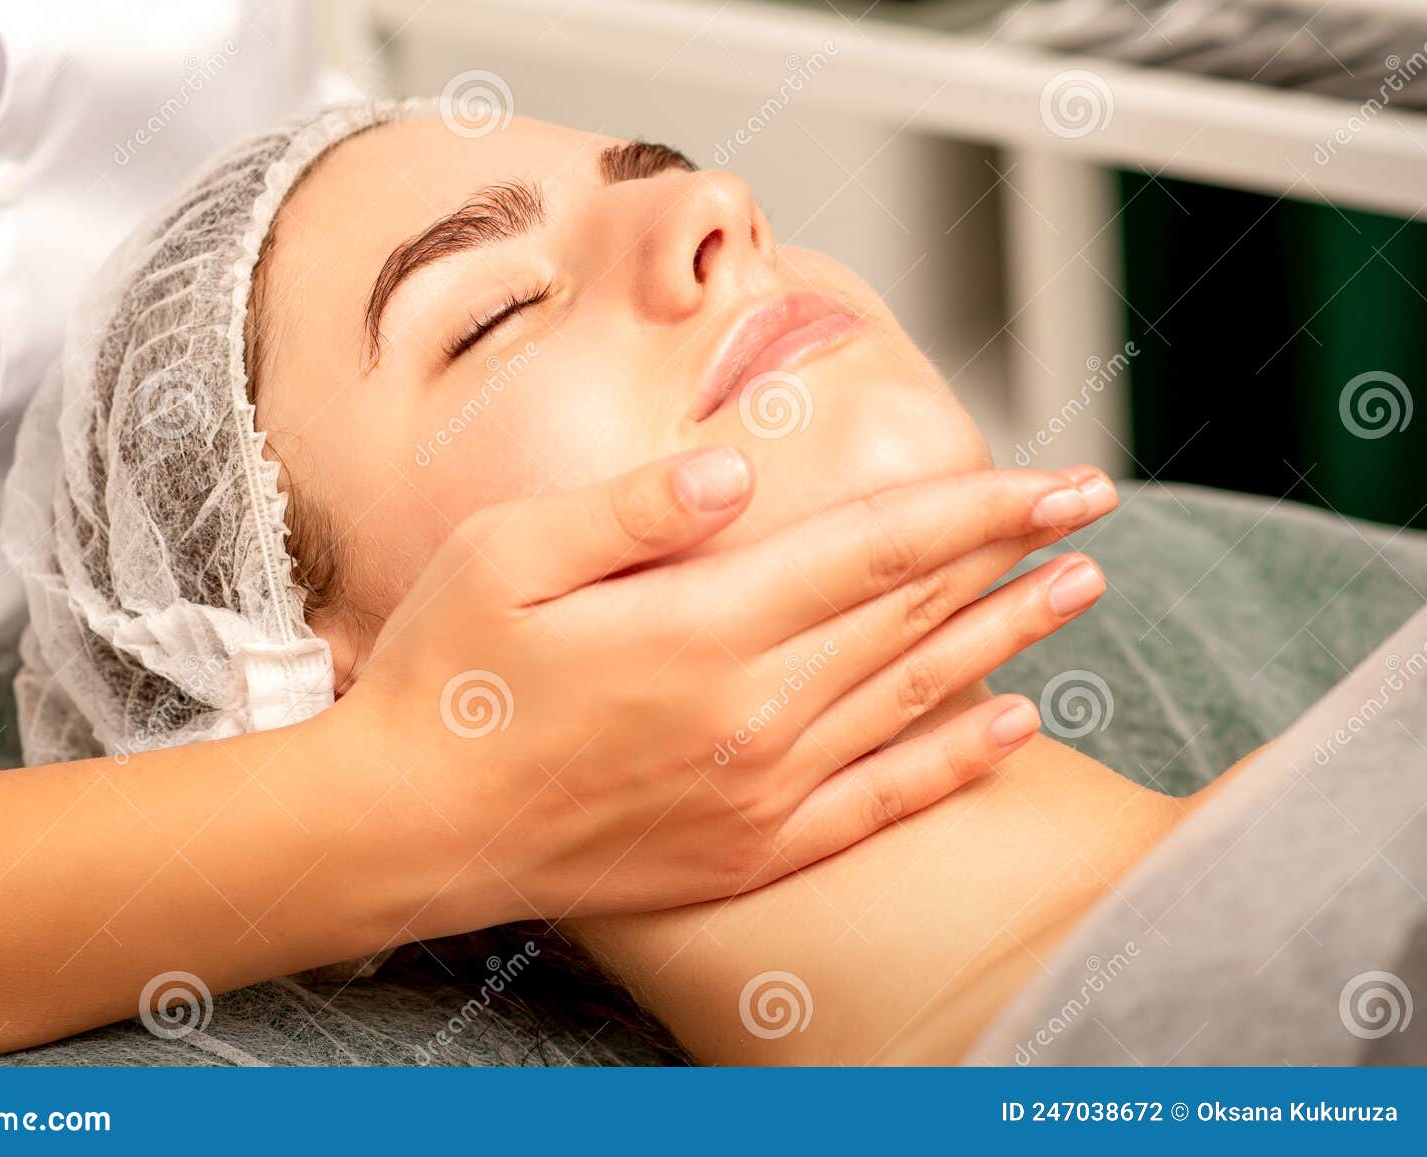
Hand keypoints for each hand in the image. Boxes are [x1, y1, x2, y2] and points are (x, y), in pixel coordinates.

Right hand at [329, 449, 1115, 930]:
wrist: (410, 828)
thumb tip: (739, 477)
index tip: (1060, 477)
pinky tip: (1015, 727)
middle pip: (916, 616)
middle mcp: (753, 712)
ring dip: (1010, 640)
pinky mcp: (749, 849)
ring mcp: (759, 790)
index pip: (879, 550)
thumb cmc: (445, 676)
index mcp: (702, 626)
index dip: (980, 508)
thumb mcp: (507, 558)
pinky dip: (954, 761)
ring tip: (1081, 593)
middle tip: (1092, 511)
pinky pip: (882, 803)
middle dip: (1016, 555)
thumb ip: (633, 510)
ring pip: (918, 699)